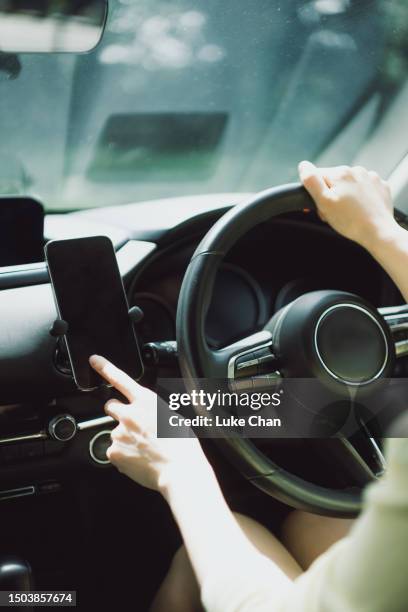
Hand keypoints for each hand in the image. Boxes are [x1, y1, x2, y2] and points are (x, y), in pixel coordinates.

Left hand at [89, 355, 208, 494]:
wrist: (180, 471)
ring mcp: (119, 433)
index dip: (105, 367)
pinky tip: (137, 459)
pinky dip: (122, 455)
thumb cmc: (182, 445)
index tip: (94, 360)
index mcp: (146, 401)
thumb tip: (147, 414)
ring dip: (124, 438)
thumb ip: (153, 410)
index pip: (120, 378)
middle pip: (110, 406)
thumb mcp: (173, 416)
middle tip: (132, 425)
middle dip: (118, 413)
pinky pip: (113, 451)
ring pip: (114, 432)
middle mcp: (129, 414)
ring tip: (143, 449)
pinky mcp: (114, 452)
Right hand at [298, 161, 396, 250]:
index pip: (317, 177)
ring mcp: (370, 178)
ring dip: (346, 196)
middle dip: (331, 195)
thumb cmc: (351, 221)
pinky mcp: (380, 186)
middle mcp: (356, 170)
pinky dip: (361, 198)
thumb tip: (303, 166)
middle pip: (333, 181)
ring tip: (350, 213)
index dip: (316, 193)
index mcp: (340, 173)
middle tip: (335, 213)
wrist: (379, 232)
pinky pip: (364, 189)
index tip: (323, 206)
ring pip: (349, 185)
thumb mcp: (324, 202)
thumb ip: (311, 181)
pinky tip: (361, 210)